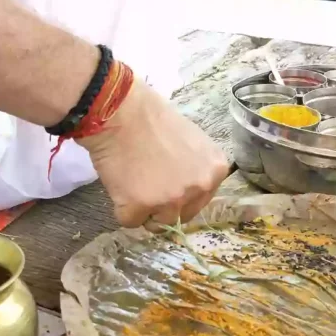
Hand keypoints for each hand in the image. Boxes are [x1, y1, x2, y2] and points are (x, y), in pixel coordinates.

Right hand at [78, 79, 228, 227]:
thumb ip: (195, 167)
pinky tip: (120, 184)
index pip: (201, 201)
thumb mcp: (191, 141)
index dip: (180, 194)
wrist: (120, 111)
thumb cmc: (152, 118)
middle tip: (146, 182)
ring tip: (132, 182)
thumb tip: (186, 187)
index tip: (165, 181)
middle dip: (163, 206)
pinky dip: (121, 208)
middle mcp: (199, 188)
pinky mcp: (140, 207)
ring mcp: (171, 200)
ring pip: (157, 224)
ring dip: (143, 209)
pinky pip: (130, 221)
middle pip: (181, 217)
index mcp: (215, 171)